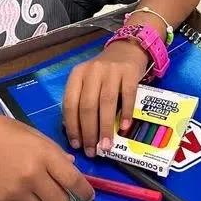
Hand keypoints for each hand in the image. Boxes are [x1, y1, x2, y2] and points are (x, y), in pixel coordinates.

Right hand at [0, 113, 93, 200]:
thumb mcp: (31, 133)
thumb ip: (53, 151)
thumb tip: (70, 165)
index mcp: (44, 154)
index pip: (73, 180)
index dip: (85, 191)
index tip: (89, 196)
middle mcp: (34, 175)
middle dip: (63, 199)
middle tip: (57, 191)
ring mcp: (18, 191)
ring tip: (37, 191)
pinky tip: (18, 190)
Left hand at [62, 40, 148, 157]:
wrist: (127, 49)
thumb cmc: (104, 73)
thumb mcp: (88, 82)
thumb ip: (81, 101)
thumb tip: (78, 133)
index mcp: (77, 75)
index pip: (70, 104)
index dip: (72, 126)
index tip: (76, 145)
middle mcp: (92, 71)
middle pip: (87, 106)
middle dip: (89, 132)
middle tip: (92, 151)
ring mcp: (112, 71)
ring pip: (106, 103)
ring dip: (105, 128)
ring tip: (106, 146)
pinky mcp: (130, 72)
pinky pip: (128, 96)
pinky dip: (126, 113)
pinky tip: (124, 128)